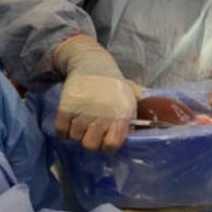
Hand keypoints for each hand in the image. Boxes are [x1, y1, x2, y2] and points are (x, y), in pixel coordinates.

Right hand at [53, 35, 136, 153]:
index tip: (106, 141)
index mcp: (120, 115)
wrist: (92, 64)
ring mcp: (82, 111)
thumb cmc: (113, 85)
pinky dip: (63, 130)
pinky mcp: (66, 107)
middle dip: (90, 141)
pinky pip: (61, 131)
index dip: (107, 147)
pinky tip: (70, 122)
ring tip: (82, 122)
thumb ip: (137, 117)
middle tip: (92, 132)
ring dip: (77, 133)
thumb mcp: (131, 98)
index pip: (111, 145)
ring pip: (75, 138)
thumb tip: (150, 131)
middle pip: (90, 145)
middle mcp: (102, 115)